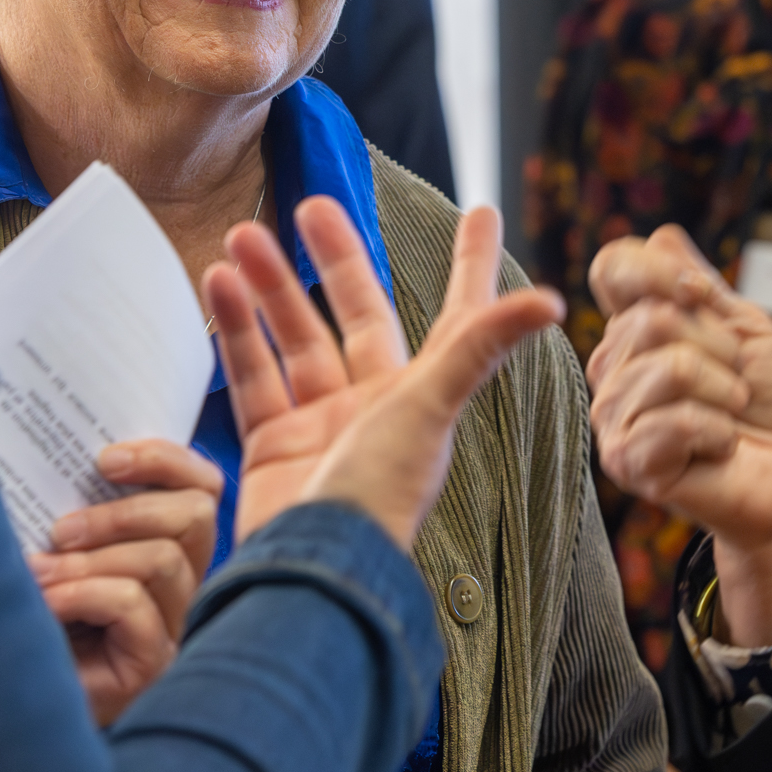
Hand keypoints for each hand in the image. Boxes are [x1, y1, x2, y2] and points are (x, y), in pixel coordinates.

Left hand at [27, 438, 223, 725]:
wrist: (4, 697)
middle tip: (61, 529)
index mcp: (166, 542)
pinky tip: (44, 606)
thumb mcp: (54, 546)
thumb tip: (64, 464)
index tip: (105, 459)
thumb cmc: (27, 617)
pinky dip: (83, 594)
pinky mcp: (153, 662)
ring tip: (39, 572)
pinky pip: (134, 604)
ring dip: (92, 558)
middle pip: (196, 514)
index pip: (202, 487)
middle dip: (124, 512)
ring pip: (165, 559)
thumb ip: (75, 508)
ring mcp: (173, 625)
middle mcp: (181, 583)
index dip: (166, 460)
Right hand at [206, 197, 561, 549]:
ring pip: (297, 337)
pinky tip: (219, 286)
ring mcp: (324, 424)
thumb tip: (551, 300)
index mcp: (426, 393)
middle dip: (336, 259)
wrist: (309, 566)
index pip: (459, 315)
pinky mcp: (274, 446)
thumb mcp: (432, 407)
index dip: (473, 264)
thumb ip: (481, 346)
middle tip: (311, 205)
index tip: (482, 211)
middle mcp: (378, 404)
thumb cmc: (379, 492)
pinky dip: (236, 331)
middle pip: (358, 313)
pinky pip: (253, 376)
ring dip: (270, 286)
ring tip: (242, 235)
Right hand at [585, 226, 771, 643]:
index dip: (657, 270)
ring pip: (670, 369)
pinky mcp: (627, 460)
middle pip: (653, 319)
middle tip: (735, 382)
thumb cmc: (771, 403)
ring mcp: (614, 414)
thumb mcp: (748, 329)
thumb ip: (702, 287)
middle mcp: (613, 367)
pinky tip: (720, 447)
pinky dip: (719, 432)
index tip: (700, 294)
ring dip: (725, 394)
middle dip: (718, 348)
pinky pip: (677, 421)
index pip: (614, 267)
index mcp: (635, 328)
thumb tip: (662, 237)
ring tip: (729, 417)